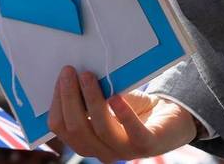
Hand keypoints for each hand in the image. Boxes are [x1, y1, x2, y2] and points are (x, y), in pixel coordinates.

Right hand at [48, 67, 196, 162]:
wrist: (166, 116)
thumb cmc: (131, 107)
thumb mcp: (104, 100)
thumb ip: (87, 96)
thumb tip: (69, 73)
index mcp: (86, 141)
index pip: (60, 127)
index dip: (57, 101)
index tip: (61, 77)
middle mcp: (102, 151)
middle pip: (77, 129)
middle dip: (70, 98)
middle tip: (70, 72)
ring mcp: (124, 151)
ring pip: (100, 130)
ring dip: (91, 100)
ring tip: (88, 76)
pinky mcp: (146, 145)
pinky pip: (132, 132)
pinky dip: (122, 113)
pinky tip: (115, 96)